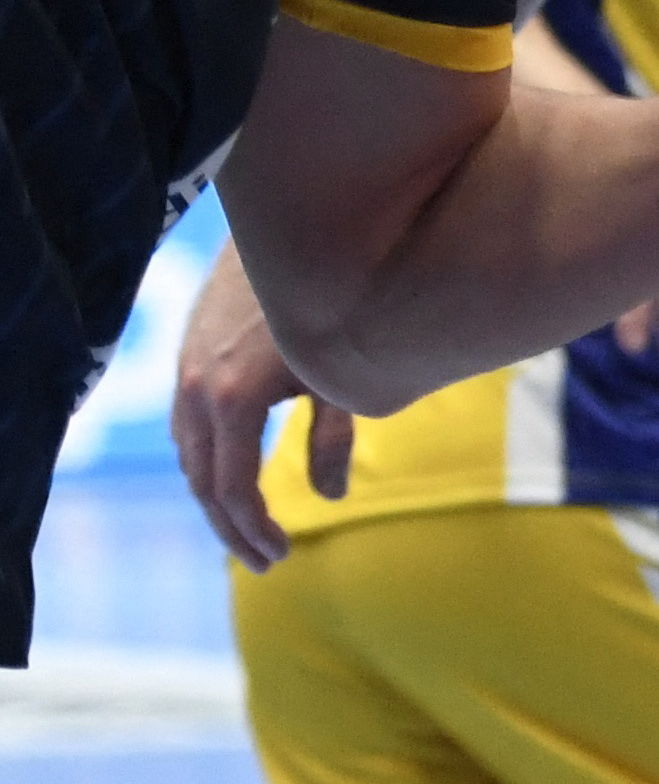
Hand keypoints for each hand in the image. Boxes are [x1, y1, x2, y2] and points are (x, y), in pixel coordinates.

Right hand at [170, 242, 349, 573]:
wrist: (304, 225)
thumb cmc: (339, 298)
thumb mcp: (345, 375)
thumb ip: (333, 439)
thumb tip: (331, 496)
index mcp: (231, 400)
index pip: (231, 491)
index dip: (253, 530)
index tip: (279, 556)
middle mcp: (196, 388)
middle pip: (203, 482)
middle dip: (233, 526)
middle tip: (267, 558)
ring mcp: (187, 368)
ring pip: (191, 454)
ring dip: (216, 494)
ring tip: (253, 525)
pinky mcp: (192, 350)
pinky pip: (189, 422)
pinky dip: (208, 456)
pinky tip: (235, 470)